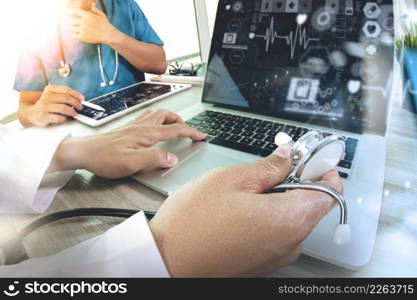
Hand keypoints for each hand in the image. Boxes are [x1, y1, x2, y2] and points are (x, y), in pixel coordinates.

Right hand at [30, 85, 83, 126]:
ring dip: (72, 111)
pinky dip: (64, 118)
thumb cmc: (46, 105)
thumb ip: (64, 95)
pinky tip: (65, 118)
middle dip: (76, 103)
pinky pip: (58, 117)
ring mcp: (44, 106)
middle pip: (66, 98)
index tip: (82, 99)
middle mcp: (46, 96)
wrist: (32, 113)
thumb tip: (79, 99)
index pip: (66, 89)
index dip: (76, 94)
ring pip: (63, 108)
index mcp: (50, 89)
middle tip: (80, 107)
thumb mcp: (53, 96)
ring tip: (75, 113)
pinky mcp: (44, 116)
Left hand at [50, 109, 206, 177]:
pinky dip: (157, 120)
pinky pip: (147, 118)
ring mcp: (133, 126)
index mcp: (146, 133)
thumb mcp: (132, 162)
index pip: (174, 130)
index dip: (190, 132)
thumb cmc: (104, 158)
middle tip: (188, 130)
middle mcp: (140, 126)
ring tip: (174, 126)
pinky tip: (153, 128)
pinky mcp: (126, 129)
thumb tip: (172, 158)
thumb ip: (154, 158)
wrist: (84, 152)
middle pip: (166, 116)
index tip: (201, 136)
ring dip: (169, 118)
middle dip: (180, 121)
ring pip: (156, 115)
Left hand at [68, 2, 117, 43]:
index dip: (70, 11)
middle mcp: (84, 22)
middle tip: (76, 25)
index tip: (66, 12)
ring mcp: (83, 29)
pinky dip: (74, 35)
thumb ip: (95, 10)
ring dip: (74, 29)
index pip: (75, 11)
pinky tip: (78, 35)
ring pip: (72, 28)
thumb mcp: (101, 15)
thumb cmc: (106, 25)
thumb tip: (92, 4)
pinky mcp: (83, 37)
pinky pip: (73, 35)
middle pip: (72, 21)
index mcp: (87, 15)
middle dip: (73, 22)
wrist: (109, 35)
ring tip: (78, 30)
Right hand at [150, 149, 342, 276]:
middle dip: (298, 182)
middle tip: (272, 167)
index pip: (330, 193)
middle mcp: (289, 243)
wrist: (167, 261)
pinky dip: (269, 217)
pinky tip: (242, 209)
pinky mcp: (262, 263)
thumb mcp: (231, 179)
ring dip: (280, 200)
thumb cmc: (193, 224)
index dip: (323, 170)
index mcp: (288, 219)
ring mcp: (276, 257)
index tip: (310, 159)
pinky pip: (277, 234)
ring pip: (292, 219)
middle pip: (311, 206)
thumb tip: (287, 158)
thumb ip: (268, 167)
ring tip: (249, 189)